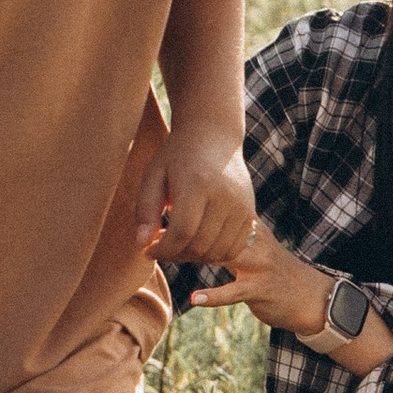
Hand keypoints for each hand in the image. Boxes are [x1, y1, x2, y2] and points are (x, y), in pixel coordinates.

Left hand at [139, 136, 256, 270]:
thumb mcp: (153, 175)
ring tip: (179, 244)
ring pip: (218, 253)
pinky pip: (233, 249)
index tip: (148, 250)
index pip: (182, 232)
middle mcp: (225, 196)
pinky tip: (198, 242)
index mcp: (198, 184)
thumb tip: (142, 243)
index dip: (163, 250)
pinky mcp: (250, 213)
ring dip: (194, 257)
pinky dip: (214, 254)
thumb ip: (146, 209)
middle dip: (176, 255)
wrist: (214, 135)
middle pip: (200, 246)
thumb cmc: (177, 155)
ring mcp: (242, 206)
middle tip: (162, 247)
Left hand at [182, 218, 342, 340]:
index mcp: (253, 228)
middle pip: (219, 229)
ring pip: (224, 254)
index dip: (194, 208)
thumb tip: (199, 221)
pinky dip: (214, 296)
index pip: (221, 211)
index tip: (166, 208)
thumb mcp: (256, 246)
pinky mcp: (261, 289)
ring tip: (167, 256)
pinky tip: (194, 298)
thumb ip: (230, 234)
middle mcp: (258, 241)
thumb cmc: (274, 272)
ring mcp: (260, 264)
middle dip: (189, 230)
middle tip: (159, 234)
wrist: (311, 297)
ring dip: (195, 256)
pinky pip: (234, 291)